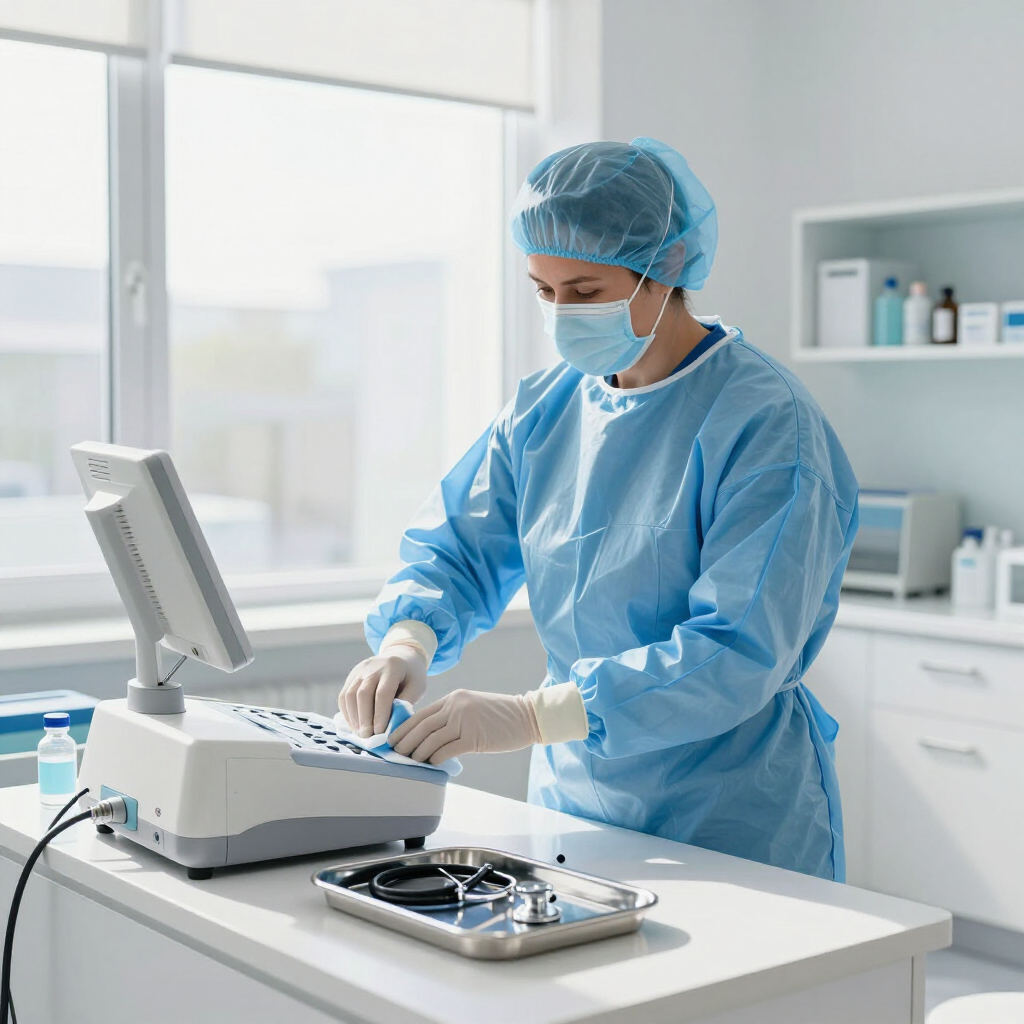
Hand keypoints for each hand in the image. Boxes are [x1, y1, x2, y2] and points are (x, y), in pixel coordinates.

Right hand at [338, 644, 427, 736]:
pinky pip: (344, 696)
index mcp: (392, 667)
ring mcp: (359, 670)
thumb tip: (392, 726)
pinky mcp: (351, 676)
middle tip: (367, 736)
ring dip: (353, 717)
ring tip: (360, 733)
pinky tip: (355, 725)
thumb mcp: (417, 687)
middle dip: (364, 718)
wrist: (400, 656)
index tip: (380, 732)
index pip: (383, 692)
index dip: (380, 714)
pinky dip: (347, 712)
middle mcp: (372, 667)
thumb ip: (405, 703)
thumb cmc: (411, 675)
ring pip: (349, 695)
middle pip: (363, 694)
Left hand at [390, 689, 541, 764]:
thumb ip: (452, 716)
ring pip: (430, 740)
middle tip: (395, 755)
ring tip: (411, 763)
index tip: (393, 741)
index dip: (404, 729)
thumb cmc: (500, 716)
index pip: (421, 714)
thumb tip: (429, 736)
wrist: (527, 716)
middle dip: (405, 743)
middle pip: (421, 727)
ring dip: (417, 754)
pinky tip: (432, 765)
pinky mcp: (474, 737)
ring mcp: (464, 721)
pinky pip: (446, 751)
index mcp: (453, 698)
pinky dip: (435, 760)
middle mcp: (456, 706)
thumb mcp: (472, 707)